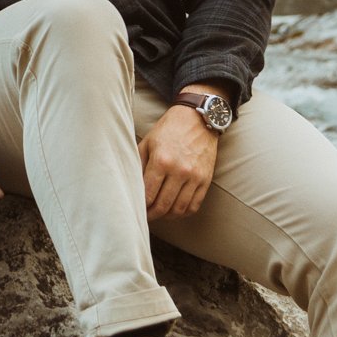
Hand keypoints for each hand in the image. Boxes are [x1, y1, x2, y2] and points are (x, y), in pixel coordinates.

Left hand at [139, 104, 217, 220]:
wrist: (198, 119)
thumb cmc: (168, 130)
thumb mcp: (148, 143)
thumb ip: (138, 165)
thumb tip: (130, 187)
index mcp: (161, 161)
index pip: (148, 196)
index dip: (140, 207)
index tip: (135, 210)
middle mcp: (179, 170)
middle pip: (163, 206)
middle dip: (151, 215)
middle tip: (145, 217)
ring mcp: (195, 176)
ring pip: (179, 209)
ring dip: (167, 216)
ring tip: (159, 214)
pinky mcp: (206, 179)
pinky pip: (194, 205)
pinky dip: (183, 213)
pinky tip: (174, 210)